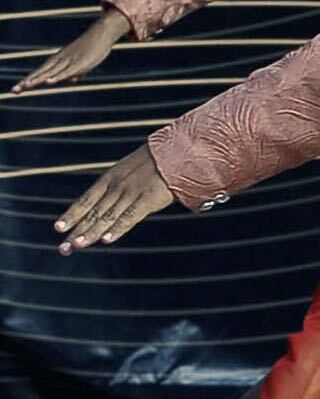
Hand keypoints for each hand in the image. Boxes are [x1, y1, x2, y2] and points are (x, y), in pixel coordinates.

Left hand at [13, 5, 131, 92]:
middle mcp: (60, 60)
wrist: (101, 33)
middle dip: (28, 82)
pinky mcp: (80, 63)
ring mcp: (69, 61)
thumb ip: (76, 72)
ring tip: (26, 86)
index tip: (17, 89)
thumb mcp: (83, 62)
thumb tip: (71, 80)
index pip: (41, 71)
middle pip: (42, 72)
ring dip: (38, 79)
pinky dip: (58, 77)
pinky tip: (48, 82)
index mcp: (59, 60)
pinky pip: (67, 71)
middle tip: (14, 90)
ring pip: (51, 72)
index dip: (29, 80)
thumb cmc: (92, 47)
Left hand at [56, 144, 176, 251]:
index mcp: (111, 177)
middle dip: (76, 231)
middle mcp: (117, 186)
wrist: (182, 149)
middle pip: (92, 212)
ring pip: (107, 217)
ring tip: (77, 246)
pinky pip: (130, 217)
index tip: (57, 228)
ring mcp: (132, 192)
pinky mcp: (149, 198)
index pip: (85, 200)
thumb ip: (125, 185)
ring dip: (91, 233)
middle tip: (63, 249)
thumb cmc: (162, 161)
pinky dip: (118, 229)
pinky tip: (106, 240)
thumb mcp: (135, 169)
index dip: (71, 215)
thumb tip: (117, 201)